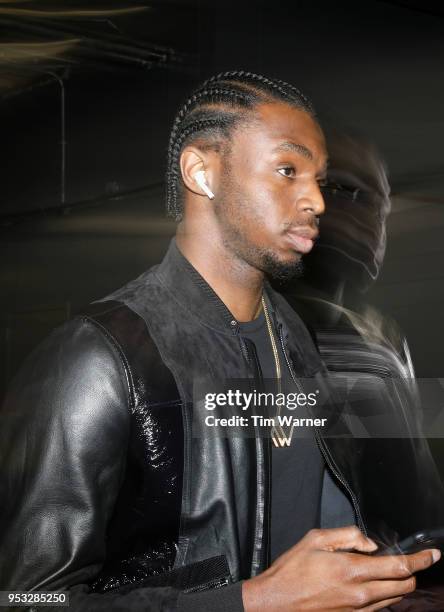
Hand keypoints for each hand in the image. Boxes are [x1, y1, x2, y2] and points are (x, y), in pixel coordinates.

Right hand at [242, 526, 440, 610]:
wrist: (276, 604)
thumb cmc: (292, 571)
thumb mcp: (316, 539)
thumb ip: (348, 535)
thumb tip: (370, 543)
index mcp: (351, 570)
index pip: (398, 567)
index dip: (420, 560)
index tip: (432, 554)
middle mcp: (359, 594)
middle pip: (404, 587)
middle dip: (412, 573)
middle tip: (408, 561)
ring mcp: (357, 611)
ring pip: (394, 600)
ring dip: (399, 585)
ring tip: (391, 572)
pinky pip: (379, 609)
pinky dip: (384, 596)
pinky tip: (373, 586)